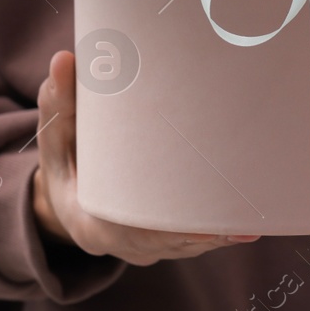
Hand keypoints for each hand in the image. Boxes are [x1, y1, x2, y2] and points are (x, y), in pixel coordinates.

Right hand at [32, 50, 259, 265]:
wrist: (62, 191)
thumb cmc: (63, 156)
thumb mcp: (56, 131)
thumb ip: (61, 100)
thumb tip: (64, 59)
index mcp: (89, 223)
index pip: (136, 234)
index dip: (172, 231)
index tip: (206, 224)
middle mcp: (118, 245)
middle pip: (171, 243)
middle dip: (208, 231)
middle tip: (244, 215)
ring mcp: (138, 250)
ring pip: (184, 247)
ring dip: (217, 234)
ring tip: (252, 218)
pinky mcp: (154, 246)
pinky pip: (187, 244)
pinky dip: (214, 234)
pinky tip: (246, 225)